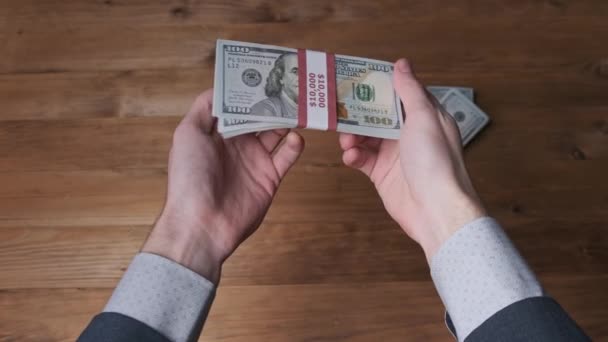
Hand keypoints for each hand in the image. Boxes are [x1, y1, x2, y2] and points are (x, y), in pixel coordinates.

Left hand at [143, 90, 304, 282]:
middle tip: (289, 84)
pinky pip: (286, 156)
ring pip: (276, 132)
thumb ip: (204, 108)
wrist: (203, 223)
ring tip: (299, 105)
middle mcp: (237, 144)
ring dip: (287, 119)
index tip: (263, 72)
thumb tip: (220, 87)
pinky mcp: (270, 177)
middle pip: (260, 116)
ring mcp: (254, 160)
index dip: (248, 89)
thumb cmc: (189, 177)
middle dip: (272, 101)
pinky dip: (294, 145)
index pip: (236, 105)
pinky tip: (296, 136)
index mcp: (216, 132)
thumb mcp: (187, 134)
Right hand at [339, 59, 484, 261]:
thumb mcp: (424, 117)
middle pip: (377, 115)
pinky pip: (362, 159)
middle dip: (358, 113)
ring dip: (352, 136)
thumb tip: (402, 64)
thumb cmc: (436, 162)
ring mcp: (395, 154)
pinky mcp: (382, 173)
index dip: (378, 85)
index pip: (398, 93)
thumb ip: (410, 90)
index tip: (356, 78)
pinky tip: (351, 157)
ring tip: (347, 140)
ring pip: (366, 137)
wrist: (434, 209)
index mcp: (424, 116)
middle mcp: (409, 133)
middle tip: (340, 110)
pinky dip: (353, 156)